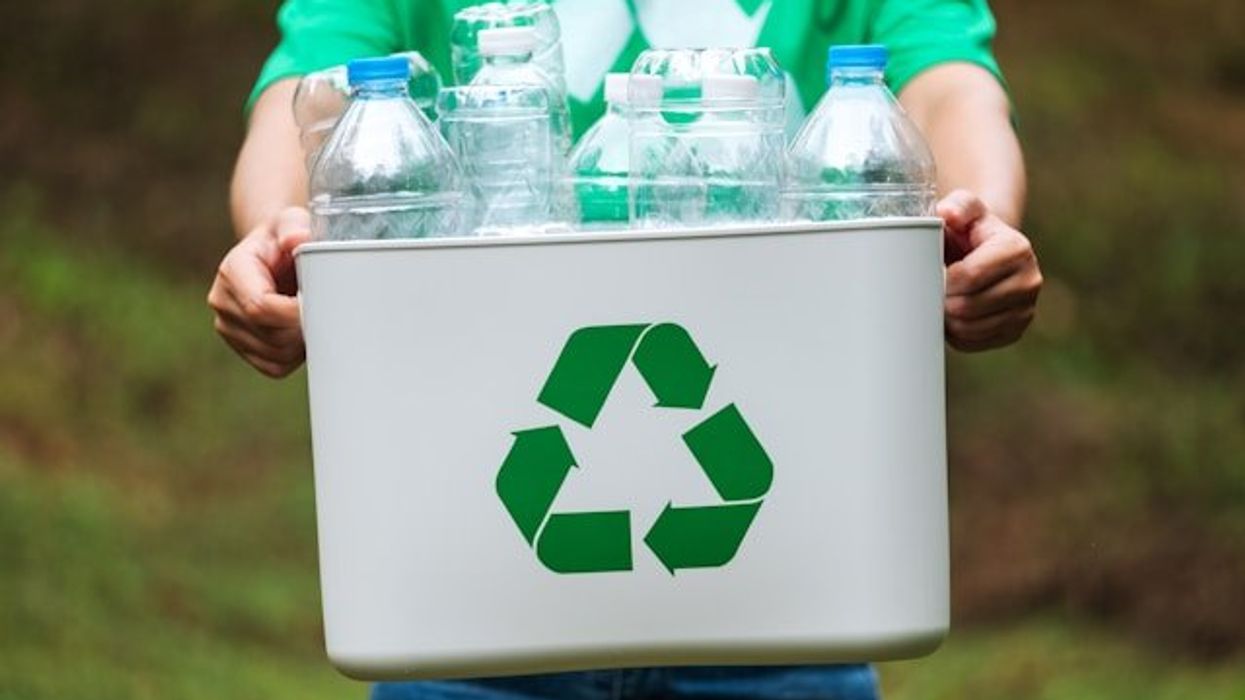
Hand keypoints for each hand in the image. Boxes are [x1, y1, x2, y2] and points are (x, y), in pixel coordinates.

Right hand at [207, 207, 310, 376]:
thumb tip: (297, 239)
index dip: (295, 313)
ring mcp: (229, 328)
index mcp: (232, 272)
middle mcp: (223, 302)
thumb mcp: (291, 222)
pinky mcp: (243, 348)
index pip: (260, 306)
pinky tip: (302, 333)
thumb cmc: (284, 239)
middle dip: (304, 327)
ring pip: (275, 355)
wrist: (273, 256)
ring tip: (312, 316)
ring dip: (302, 344)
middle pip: (271, 335)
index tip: (320, 305)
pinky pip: (274, 367)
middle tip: (325, 309)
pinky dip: (295, 357)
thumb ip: (294, 227)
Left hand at [939, 190, 1041, 351]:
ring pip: (969, 329)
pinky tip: (952, 316)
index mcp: (1017, 249)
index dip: (942, 279)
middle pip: (967, 306)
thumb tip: (948, 214)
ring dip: (946, 319)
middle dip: (941, 300)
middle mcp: (1030, 281)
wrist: (984, 254)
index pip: (969, 276)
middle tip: (931, 290)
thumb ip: (957, 206)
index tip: (932, 272)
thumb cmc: (969, 230)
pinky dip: (956, 334)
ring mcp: (1025, 310)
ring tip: (940, 301)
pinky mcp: (1014, 332)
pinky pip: (974, 343)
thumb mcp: (964, 209)